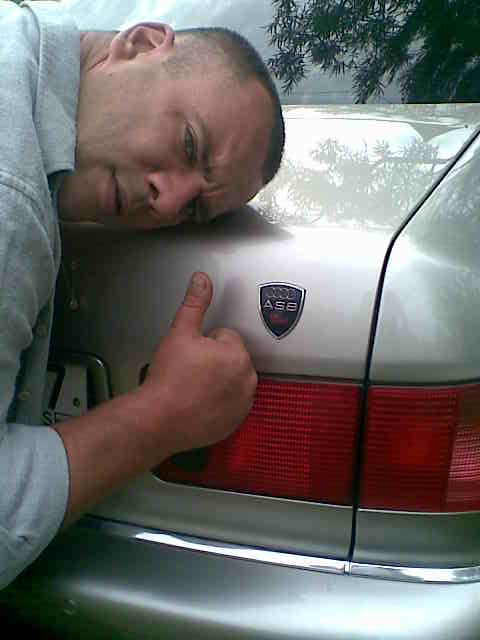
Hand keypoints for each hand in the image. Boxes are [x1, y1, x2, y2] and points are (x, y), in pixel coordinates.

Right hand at [141, 272, 257, 454]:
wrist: (159, 419)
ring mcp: (243, 403)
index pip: (225, 337)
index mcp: (237, 354)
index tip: (190, 355)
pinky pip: (230, 404)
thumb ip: (195, 304)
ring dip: (218, 382)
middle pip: (230, 359)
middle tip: (189, 371)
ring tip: (192, 387)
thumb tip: (201, 280)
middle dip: (213, 361)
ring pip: (231, 381)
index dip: (204, 343)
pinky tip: (199, 403)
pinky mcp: (236, 421)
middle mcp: (246, 379)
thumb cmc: (169, 379)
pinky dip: (219, 403)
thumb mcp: (180, 332)